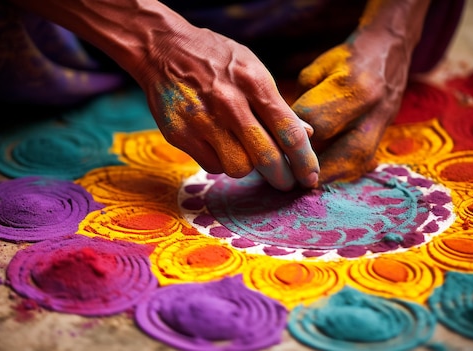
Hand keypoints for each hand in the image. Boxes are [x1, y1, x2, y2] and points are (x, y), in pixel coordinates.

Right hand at [133, 24, 318, 190]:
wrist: (162, 48)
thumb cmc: (216, 59)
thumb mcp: (252, 69)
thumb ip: (277, 104)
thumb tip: (307, 135)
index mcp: (254, 83)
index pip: (289, 132)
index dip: (304, 161)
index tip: (310, 177)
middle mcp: (229, 103)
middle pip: (266, 157)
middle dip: (282, 177)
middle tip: (286, 183)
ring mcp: (203, 120)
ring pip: (239, 168)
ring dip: (246, 166)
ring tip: (244, 153)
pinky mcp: (180, 134)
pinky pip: (212, 166)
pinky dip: (220, 162)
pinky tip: (218, 146)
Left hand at [291, 19, 418, 183]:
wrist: (388, 51)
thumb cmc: (345, 60)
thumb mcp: (315, 71)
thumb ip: (301, 103)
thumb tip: (282, 134)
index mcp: (352, 87)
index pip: (316, 122)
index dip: (292, 135)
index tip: (273, 144)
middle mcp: (371, 111)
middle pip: (339, 151)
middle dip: (311, 168)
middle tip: (285, 178)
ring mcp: (382, 126)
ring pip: (353, 163)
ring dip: (326, 177)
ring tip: (301, 185)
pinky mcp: (383, 136)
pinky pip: (361, 163)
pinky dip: (339, 173)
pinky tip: (320, 179)